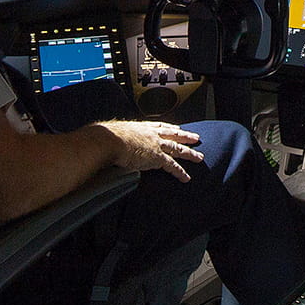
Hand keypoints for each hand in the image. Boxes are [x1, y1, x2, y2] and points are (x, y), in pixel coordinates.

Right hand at [86, 120, 203, 181]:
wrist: (108, 140)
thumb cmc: (105, 138)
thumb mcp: (113, 135)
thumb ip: (115, 139)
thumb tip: (105, 143)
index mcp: (141, 127)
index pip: (159, 126)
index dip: (170, 128)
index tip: (177, 128)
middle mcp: (151, 134)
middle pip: (173, 135)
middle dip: (186, 137)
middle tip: (196, 137)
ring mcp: (156, 145)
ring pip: (178, 149)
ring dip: (190, 154)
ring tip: (199, 157)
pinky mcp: (157, 157)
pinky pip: (172, 166)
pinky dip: (180, 172)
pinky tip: (186, 177)